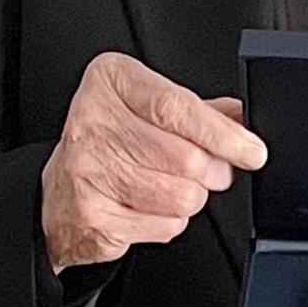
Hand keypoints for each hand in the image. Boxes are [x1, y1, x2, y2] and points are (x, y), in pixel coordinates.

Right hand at [41, 51, 267, 271]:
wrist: (56, 194)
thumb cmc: (107, 141)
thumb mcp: (145, 106)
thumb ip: (197, 110)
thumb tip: (242, 118)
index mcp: (111, 81)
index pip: (177, 107)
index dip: (223, 133)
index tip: (251, 150)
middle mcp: (94, 122)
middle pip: (185, 156)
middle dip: (216, 170)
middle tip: (216, 170)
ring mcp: (89, 171)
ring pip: (180, 194)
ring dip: (193, 196)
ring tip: (175, 185)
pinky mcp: (94, 216)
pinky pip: (164, 225)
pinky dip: (171, 220)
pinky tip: (150, 205)